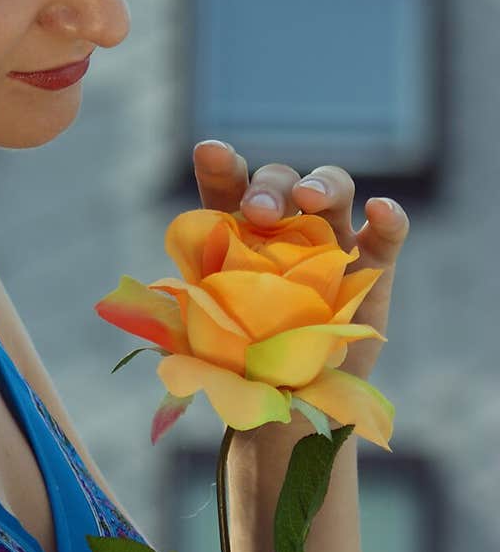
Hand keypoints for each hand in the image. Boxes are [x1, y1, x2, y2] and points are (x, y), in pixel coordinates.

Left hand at [192, 140, 409, 385]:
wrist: (288, 398)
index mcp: (237, 230)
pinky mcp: (374, 268)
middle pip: (280, 182)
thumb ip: (193, 305)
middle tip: (259, 213)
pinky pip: (387, 234)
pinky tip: (379, 210)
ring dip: (321, 184)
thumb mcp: (209, 330)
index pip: (227, 186)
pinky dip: (389, 217)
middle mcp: (285, 225)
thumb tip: (161, 298)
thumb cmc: (239, 357)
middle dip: (269, 187)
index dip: (221, 165)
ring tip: (309, 198)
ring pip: (333, 189)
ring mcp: (333, 241)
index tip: (210, 152)